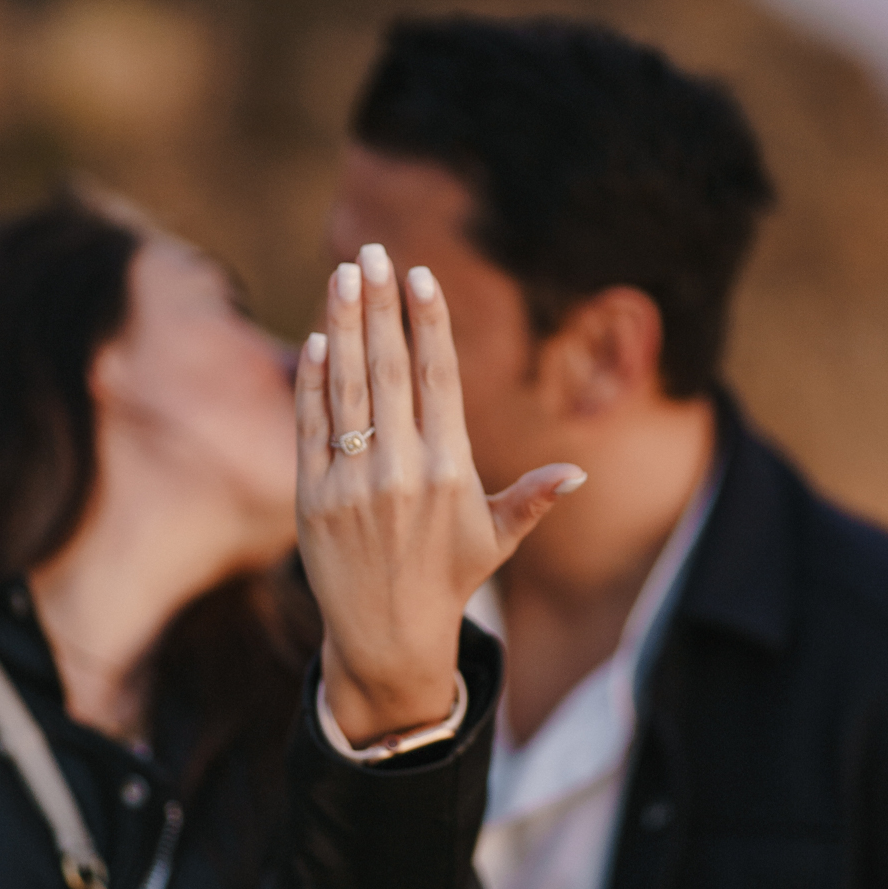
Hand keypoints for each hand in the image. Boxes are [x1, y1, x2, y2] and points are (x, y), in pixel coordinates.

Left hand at [295, 243, 585, 746]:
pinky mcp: (311, 496)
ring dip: (344, 324)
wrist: (386, 636)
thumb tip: (576, 473)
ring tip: (343, 275)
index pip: (438, 379)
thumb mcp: (496, 538)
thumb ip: (531, 497)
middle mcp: (401, 470)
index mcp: (451, 470)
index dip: (428, 323)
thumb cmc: (449, 578)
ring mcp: (351, 481)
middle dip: (382, 304)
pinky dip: (313, 380)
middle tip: (373, 251)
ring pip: (347, 386)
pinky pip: (311, 425)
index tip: (420, 276)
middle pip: (389, 368)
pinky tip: (319, 338)